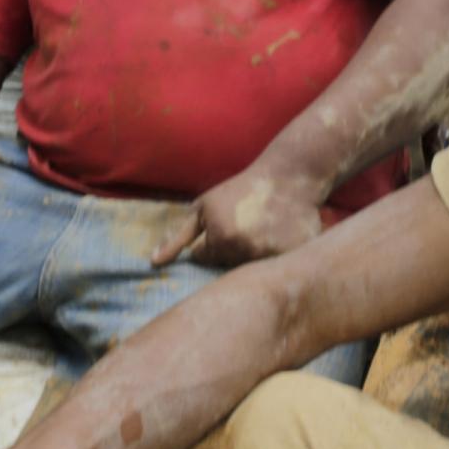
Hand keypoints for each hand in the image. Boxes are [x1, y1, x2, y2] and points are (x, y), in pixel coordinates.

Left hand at [152, 167, 324, 267]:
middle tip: (244, 230)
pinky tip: (279, 240)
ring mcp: (273, 255)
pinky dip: (278, 261)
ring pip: (252, 272)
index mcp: (221, 239)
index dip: (212, 244)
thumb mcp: (203, 208)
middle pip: (228, 269)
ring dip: (253, 258)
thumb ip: (177, 237)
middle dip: (231, 253)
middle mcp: (246, 250)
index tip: (224, 228)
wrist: (287, 177)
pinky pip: (279, 271)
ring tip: (261, 234)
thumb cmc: (239, 191)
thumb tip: (154, 264)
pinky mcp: (294, 255)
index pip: (206, 260)